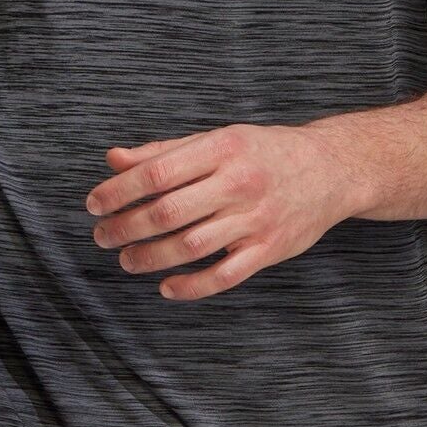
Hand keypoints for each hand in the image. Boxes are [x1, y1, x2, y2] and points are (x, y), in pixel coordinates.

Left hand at [83, 122, 366, 300]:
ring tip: (127, 259)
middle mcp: (238, 182)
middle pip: (168, 212)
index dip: (118, 191)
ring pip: (191, 246)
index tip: (94, 204)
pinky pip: (224, 276)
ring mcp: (256, 219)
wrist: (332, 169)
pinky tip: (167, 287)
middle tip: (102, 236)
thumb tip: (113, 159)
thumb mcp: (217, 139)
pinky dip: (191, 286)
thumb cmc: (264, 152)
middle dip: (125, 227)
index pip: (157, 172)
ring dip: (150, 258)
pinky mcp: (270, 249)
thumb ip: (164, 152)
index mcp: (222, 148)